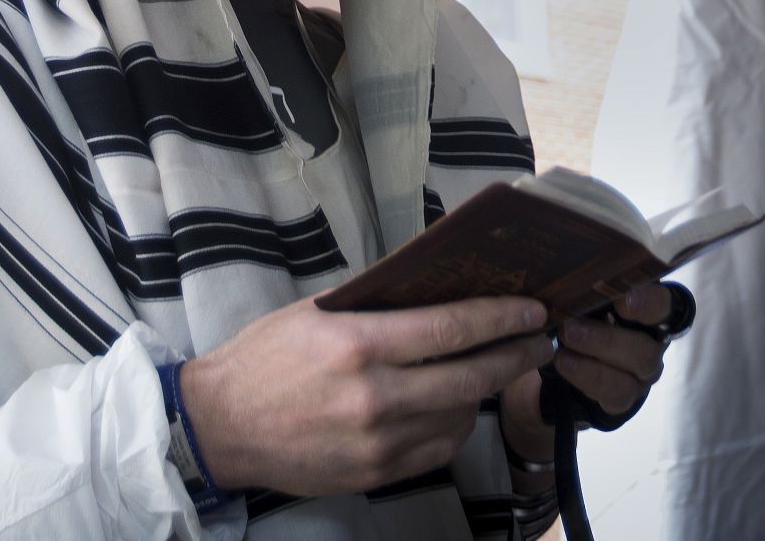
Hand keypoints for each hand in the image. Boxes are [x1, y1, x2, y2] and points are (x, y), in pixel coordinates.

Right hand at [178, 293, 552, 497]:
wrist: (221, 425)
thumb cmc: (263, 360)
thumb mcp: (313, 315)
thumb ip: (372, 308)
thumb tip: (431, 292)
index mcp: (357, 344)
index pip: (450, 328)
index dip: (500, 318)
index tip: (533, 309)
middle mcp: (374, 395)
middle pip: (470, 375)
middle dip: (515, 354)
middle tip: (542, 340)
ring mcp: (377, 441)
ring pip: (459, 415)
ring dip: (484, 390)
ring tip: (496, 369)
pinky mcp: (376, 472)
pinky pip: (437, 448)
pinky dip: (455, 424)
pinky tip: (457, 406)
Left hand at [499, 281, 674, 463]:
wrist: (561, 358)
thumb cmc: (572, 313)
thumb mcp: (576, 295)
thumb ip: (579, 282)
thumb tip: (556, 261)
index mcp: (645, 309)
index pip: (664, 303)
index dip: (648, 302)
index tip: (621, 299)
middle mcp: (650, 341)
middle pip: (648, 345)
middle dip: (609, 336)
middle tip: (571, 326)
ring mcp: (640, 373)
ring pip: (634, 369)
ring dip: (597, 356)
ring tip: (562, 347)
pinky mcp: (623, 397)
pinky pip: (616, 392)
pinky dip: (588, 377)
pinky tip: (563, 363)